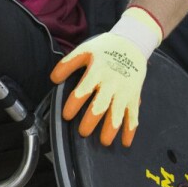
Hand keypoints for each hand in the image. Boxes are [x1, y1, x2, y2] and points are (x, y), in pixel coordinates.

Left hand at [50, 6, 162, 146]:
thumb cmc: (105, 49)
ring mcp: (124, 91)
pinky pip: (134, 115)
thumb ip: (68, 64)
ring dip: (112, 129)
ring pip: (118, 113)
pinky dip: (130, 130)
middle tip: (83, 132)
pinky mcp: (134, 96)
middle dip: (91, 121)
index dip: (74, 104)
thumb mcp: (84, 50)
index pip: (83, 90)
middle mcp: (111, 83)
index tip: (67, 115)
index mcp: (97, 71)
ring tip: (104, 141)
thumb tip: (53, 80)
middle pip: (101, 106)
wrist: (132, 44)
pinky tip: (125, 142)